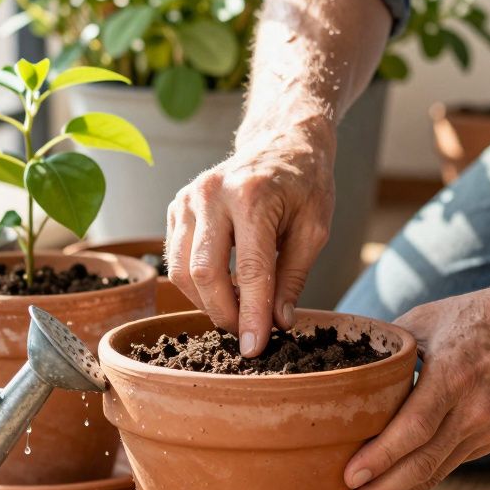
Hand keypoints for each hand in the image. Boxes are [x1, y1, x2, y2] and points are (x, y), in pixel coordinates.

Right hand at [166, 118, 335, 355]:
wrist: (281, 141)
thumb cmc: (304, 184)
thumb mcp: (314, 229)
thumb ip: (293, 277)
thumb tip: (277, 323)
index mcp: (253, 196)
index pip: (249, 270)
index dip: (251, 315)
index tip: (255, 347)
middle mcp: (212, 194)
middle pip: (203, 273)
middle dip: (224, 313)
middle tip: (246, 334)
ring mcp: (188, 198)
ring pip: (180, 271)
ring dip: (206, 302)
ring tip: (236, 312)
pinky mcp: (176, 207)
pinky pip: (175, 259)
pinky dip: (195, 284)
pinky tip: (222, 289)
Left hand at [336, 280, 489, 489]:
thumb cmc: (474, 315)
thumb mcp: (425, 320)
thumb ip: (386, 352)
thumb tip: (339, 375)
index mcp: (454, 373)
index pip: (414, 426)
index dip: (380, 456)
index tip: (348, 478)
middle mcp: (475, 409)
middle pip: (423, 464)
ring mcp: (488, 429)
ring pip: (435, 474)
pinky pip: (448, 465)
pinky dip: (418, 486)